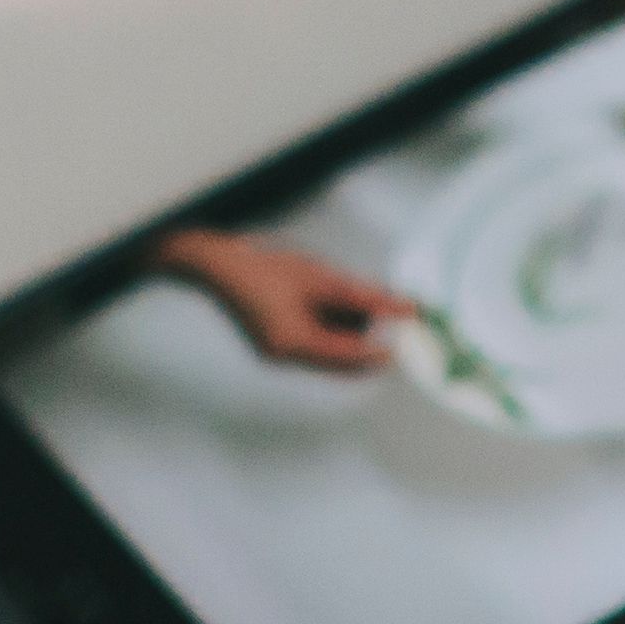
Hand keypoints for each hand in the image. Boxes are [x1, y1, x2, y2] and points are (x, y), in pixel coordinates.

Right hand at [158, 228, 410, 371]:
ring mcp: (279, 353)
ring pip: (331, 350)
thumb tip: (407, 310)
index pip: (353, 359)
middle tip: (377, 304)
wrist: (214, 264)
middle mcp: (287, 358)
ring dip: (346, 326)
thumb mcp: (320, 278)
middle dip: (365, 335)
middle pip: (343, 359)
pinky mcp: (276, 343)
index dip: (385, 348)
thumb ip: (366, 297)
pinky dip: (328, 323)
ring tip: (335, 288)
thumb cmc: (263, 266)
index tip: (409, 333)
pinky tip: (322, 295)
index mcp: (295, 345)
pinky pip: (314, 341)